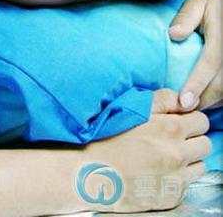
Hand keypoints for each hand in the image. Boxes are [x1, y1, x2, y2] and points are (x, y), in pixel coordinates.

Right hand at [70, 89, 210, 212]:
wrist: (91, 171)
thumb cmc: (108, 135)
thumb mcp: (132, 107)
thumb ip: (163, 100)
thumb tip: (185, 101)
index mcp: (170, 129)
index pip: (201, 121)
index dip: (190, 120)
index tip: (178, 122)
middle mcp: (178, 154)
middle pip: (205, 144)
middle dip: (192, 139)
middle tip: (173, 140)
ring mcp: (176, 178)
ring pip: (200, 166)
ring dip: (188, 160)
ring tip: (166, 157)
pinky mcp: (171, 197)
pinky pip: (187, 185)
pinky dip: (177, 178)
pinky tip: (158, 172)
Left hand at [168, 0, 221, 110]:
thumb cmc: (212, 7)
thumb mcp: (198, 4)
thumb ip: (186, 17)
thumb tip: (174, 34)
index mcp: (222, 34)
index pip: (211, 63)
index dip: (197, 84)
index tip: (183, 101)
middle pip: (222, 84)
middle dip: (204, 100)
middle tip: (183, 110)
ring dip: (212, 101)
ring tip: (192, 107)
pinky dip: (219, 98)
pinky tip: (206, 99)